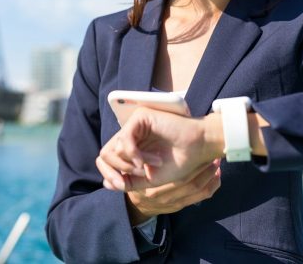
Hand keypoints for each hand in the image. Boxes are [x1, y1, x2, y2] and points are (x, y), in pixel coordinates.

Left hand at [96, 107, 223, 191]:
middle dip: (120, 170)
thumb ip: (128, 182)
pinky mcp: (139, 118)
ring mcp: (133, 125)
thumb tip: (106, 183)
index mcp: (130, 147)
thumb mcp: (149, 179)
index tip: (122, 184)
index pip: (106, 159)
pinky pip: (125, 140)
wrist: (197, 151)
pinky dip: (135, 155)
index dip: (109, 174)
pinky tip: (150, 161)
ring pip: (113, 149)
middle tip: (141, 174)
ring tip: (151, 165)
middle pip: (105, 154)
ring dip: (132, 164)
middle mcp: (129, 135)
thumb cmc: (177, 163)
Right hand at [125, 159, 221, 223]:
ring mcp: (174, 203)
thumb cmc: (139, 177)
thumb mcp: (136, 168)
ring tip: (217, 163)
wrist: (137, 204)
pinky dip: (212, 186)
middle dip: (204, 169)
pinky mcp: (181, 206)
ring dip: (210, 176)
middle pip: (191, 183)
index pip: (178, 177)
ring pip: (198, 190)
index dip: (193, 165)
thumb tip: (156, 137)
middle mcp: (164, 196)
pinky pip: (201, 196)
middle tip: (213, 156)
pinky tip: (217, 176)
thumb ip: (144, 156)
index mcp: (153, 186)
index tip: (200, 151)